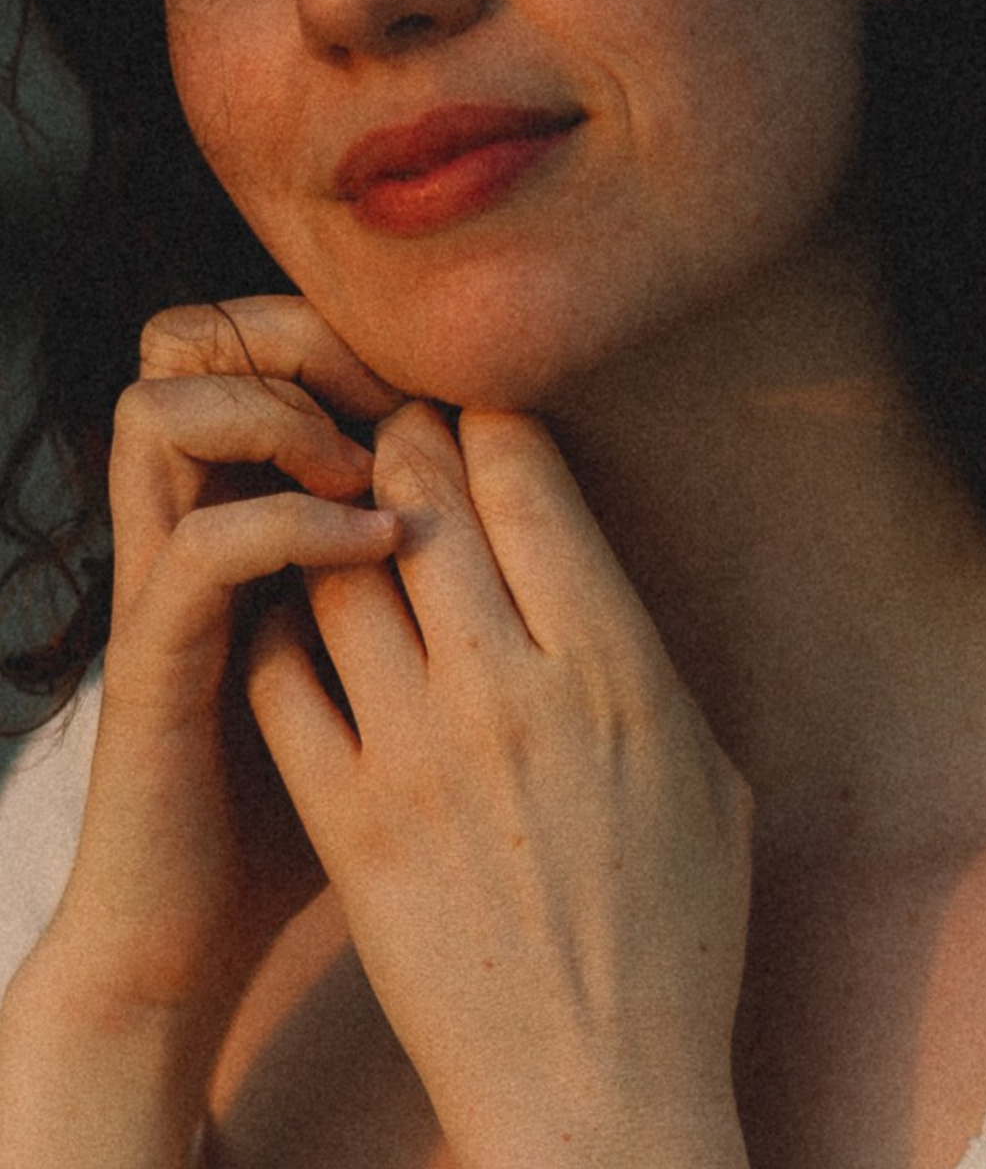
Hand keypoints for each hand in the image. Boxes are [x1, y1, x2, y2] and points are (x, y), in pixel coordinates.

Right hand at [36, 296, 403, 1037]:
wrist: (208, 924)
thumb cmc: (331, 787)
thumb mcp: (397, 654)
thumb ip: (443, 573)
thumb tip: (558, 506)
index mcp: (261, 503)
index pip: (280, 350)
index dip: (364, 327)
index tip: (463, 364)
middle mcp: (206, 520)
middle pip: (210, 343)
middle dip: (316, 336)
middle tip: (411, 380)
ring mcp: (172, 585)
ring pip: (167, 407)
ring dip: (279, 407)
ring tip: (370, 462)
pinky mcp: (160, 663)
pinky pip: (200, 546)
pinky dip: (289, 524)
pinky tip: (375, 544)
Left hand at [248, 404, 753, 1168]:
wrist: (594, 1091)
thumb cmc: (675, 929)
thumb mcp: (709, 770)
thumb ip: (642, 650)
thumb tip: (586, 554)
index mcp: (616, 668)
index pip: (525, 476)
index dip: (493, 419)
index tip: (481, 417)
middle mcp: (510, 692)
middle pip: (422, 496)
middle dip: (404, 438)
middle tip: (398, 430)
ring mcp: (416, 755)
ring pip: (339, 570)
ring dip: (335, 521)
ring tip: (342, 511)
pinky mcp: (347, 820)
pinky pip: (283, 676)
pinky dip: (284, 624)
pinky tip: (305, 617)